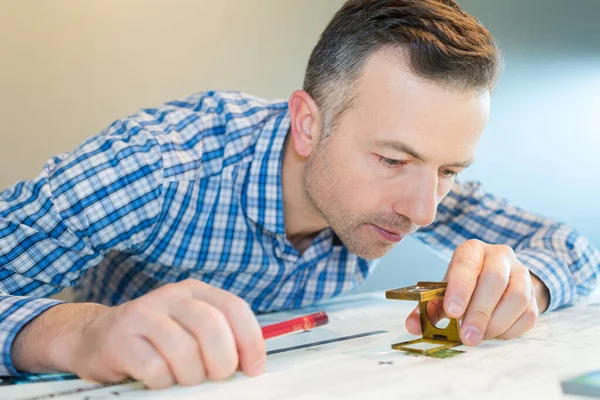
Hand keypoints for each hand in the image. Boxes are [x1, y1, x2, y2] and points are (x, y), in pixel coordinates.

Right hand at [13, 279, 265, 388]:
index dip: (250, 341)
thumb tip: (250, 367)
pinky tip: (158, 380)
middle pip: (212, 327)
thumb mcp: (189, 329)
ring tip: (183, 380)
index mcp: (195, 291)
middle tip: (216, 378)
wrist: (93, 337)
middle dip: (222, 362)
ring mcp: (143, 315)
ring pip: (185, 350)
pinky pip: (156, 369)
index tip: (253, 370)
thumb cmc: (153, 340)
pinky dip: (164, 383)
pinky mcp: (120, 339)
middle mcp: (171, 296)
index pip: (234, 308)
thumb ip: (218, 338)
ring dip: (191, 376)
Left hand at [406, 240, 549, 345]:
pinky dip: (512, 329)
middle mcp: (499, 256)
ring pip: (517, 296)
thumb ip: (428, 308)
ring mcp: (521, 272)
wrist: (497, 279)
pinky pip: (529, 313)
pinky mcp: (534, 293)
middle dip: (479, 311)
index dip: (460, 288)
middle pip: (494, 280)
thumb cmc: (465, 285)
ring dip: (497, 322)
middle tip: (467, 336)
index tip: (452, 312)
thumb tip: (413, 326)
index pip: (467, 264)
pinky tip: (495, 334)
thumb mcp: (444, 291)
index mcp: (472, 250)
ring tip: (479, 336)